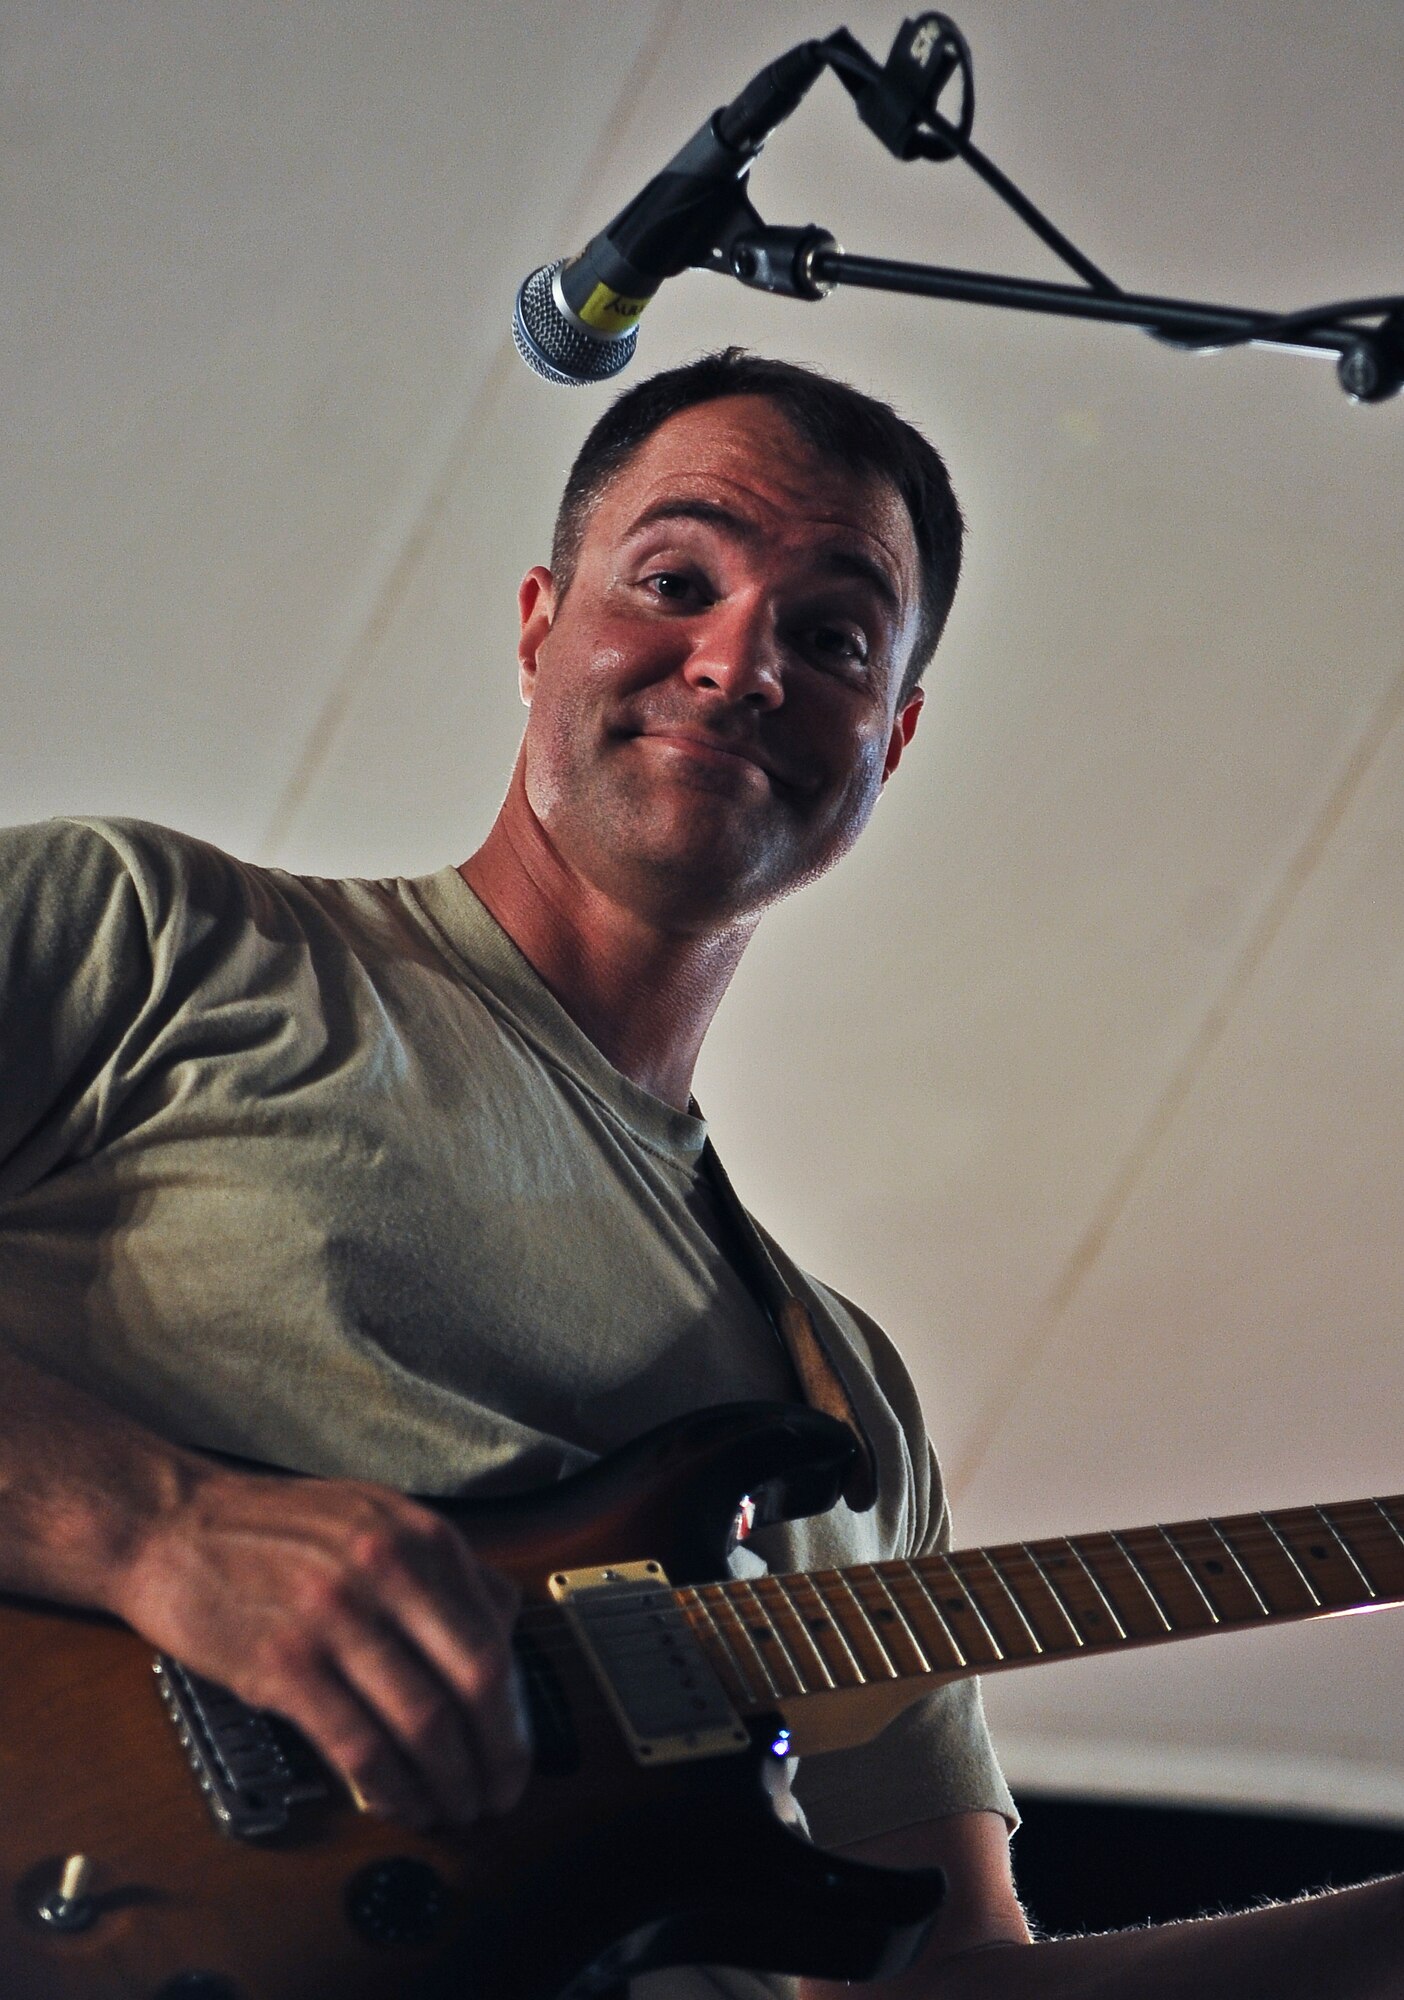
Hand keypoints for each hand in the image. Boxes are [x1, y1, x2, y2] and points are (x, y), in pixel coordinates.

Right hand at [114, 1464, 529, 1829]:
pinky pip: (358, 1745)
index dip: (515, 1714)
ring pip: (422, 1723)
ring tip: (451, 1809)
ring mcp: (335, 1618)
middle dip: (497, 1757)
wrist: (173, 1524)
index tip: (516, 1752)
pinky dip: (390, 1788)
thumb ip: (444, 1568)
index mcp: (421, 1538)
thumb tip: (506, 1623)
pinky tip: (398, 1804)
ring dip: (447, 1784)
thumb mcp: (377, 1518)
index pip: (495, 1639)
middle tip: (498, 1795)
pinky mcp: (284, 1664)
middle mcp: (388, 1571)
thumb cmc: (275, 1528)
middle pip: (475, 1685)